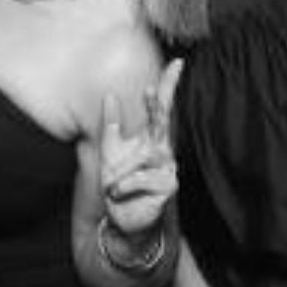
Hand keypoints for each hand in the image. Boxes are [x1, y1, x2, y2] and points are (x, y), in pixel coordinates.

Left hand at [99, 57, 182, 237]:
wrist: (123, 223)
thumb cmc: (120, 188)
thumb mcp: (110, 155)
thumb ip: (111, 126)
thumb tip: (109, 95)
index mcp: (152, 140)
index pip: (162, 108)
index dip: (169, 85)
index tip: (177, 63)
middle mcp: (163, 150)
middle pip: (164, 120)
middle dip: (157, 104)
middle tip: (149, 89)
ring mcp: (168, 167)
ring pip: (141, 156)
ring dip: (120, 171)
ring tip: (112, 186)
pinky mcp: (168, 186)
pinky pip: (139, 177)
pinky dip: (123, 185)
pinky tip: (118, 194)